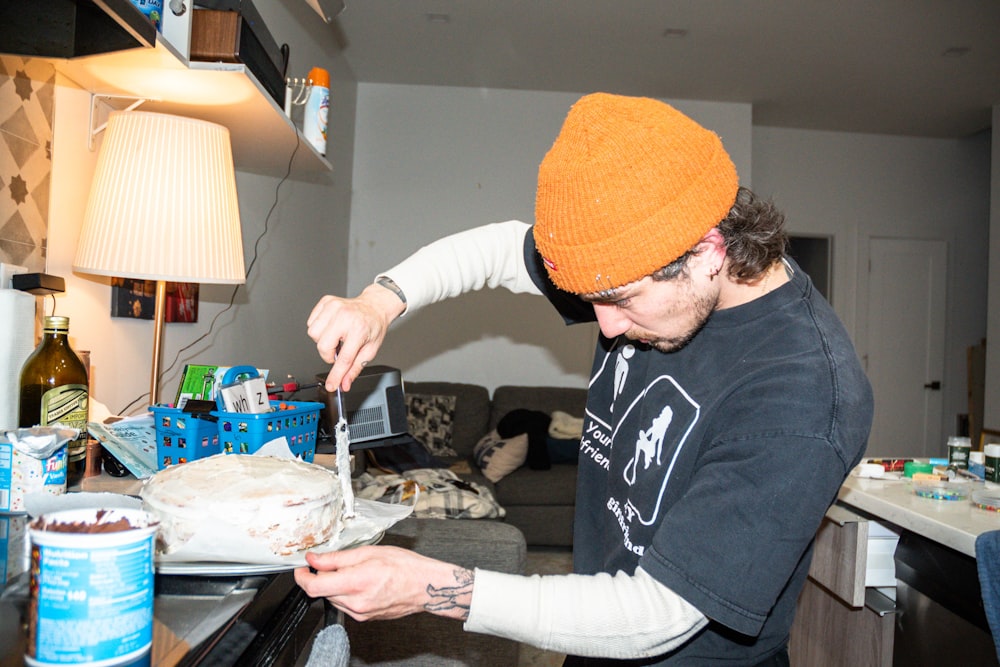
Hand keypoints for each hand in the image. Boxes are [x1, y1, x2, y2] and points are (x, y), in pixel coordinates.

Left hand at [294, 546, 474, 621]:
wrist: (425, 586)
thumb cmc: (404, 566)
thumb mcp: (369, 552)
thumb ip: (337, 558)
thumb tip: (315, 559)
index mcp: (355, 582)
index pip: (314, 586)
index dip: (301, 576)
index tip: (301, 567)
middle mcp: (355, 602)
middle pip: (322, 591)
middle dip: (322, 576)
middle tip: (333, 562)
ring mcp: (360, 613)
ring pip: (333, 598)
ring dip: (334, 585)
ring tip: (354, 571)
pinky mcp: (364, 618)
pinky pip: (345, 604)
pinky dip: (346, 592)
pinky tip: (361, 582)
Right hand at [306, 283, 404, 391]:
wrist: (374, 306)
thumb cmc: (373, 325)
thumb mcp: (370, 350)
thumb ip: (355, 368)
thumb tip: (344, 383)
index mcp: (359, 329)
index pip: (343, 359)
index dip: (336, 375)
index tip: (331, 385)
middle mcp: (345, 316)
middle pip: (323, 346)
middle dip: (328, 354)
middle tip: (339, 350)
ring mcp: (334, 307)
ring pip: (313, 333)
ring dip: (322, 340)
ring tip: (335, 336)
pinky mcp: (326, 302)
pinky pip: (311, 322)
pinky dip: (319, 328)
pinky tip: (331, 327)